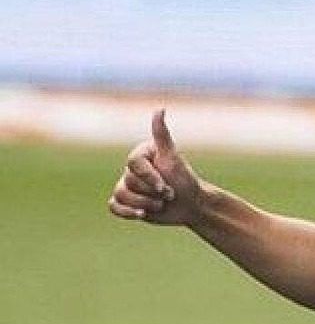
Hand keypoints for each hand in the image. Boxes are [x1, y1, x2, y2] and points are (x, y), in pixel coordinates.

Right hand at [107, 109, 204, 225]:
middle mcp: (131, 169)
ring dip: (145, 204)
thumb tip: (160, 109)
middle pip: (128, 181)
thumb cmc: (184, 180)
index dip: (150, 178)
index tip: (166, 187)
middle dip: (152, 193)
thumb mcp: (173, 157)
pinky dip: (126, 212)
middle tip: (169, 194)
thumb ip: (162, 135)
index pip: (133, 164)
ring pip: (121, 194)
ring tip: (161, 204)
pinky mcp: (126, 202)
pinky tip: (141, 214)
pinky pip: (114, 206)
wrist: (191, 205)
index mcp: (140, 155)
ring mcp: (127, 186)